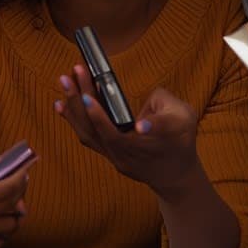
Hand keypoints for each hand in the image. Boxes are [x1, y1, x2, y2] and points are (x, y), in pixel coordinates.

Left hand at [55, 66, 203, 200]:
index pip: (157, 131)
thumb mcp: (186, 115)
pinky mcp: (109, 155)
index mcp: (164, 138)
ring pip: (92, 134)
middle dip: (90, 99)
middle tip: (78, 72)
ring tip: (65, 82)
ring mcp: (119, 157)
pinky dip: (73, 119)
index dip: (150, 127)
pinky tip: (61, 104)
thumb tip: (140, 99)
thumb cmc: (180, 140)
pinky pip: (88, 137)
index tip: (141, 124)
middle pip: (109, 130)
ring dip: (75, 107)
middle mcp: (137, 151)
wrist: (174, 175)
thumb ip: (165, 101)